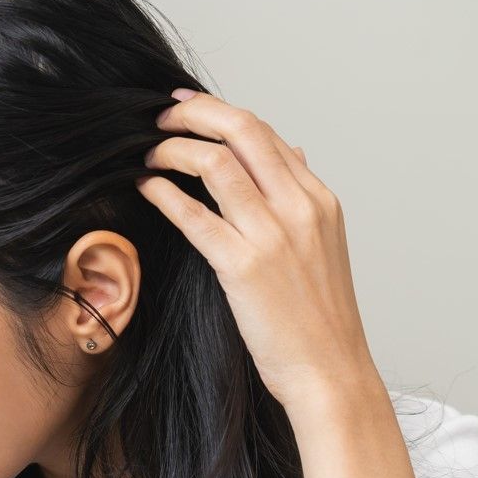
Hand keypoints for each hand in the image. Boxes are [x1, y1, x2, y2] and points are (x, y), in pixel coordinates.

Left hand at [135, 89, 379, 412]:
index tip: (187, 106)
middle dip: (194, 113)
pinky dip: (164, 194)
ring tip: (148, 154)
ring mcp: (273, 235)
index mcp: (319, 200)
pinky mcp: (244, 267)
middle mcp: (300, 207)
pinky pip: (195, 216)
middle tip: (161, 117)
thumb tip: (289, 150)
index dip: (220, 112)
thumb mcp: (324, 245)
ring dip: (173, 149)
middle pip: (243, 131)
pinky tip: (146, 188)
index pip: (265, 134)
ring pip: (216, 164)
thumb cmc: (320, 318)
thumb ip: (301, 196)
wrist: (331, 372)